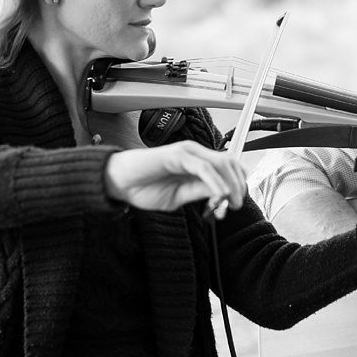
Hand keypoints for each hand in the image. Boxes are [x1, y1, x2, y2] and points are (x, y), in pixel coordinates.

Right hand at [105, 143, 247, 216]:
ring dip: (230, 183)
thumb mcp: (179, 196)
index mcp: (197, 162)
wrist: (117, 182)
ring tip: (230, 202)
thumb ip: (199, 193)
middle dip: (238, 184)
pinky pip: (203, 168)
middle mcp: (194, 154)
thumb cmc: (143, 188)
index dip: (238, 183)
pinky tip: (218, 195)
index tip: (236, 203)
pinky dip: (215, 182)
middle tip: (237, 204)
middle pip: (230, 163)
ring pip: (220, 163)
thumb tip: (223, 196)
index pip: (228, 167)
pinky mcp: (176, 155)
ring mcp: (186, 152)